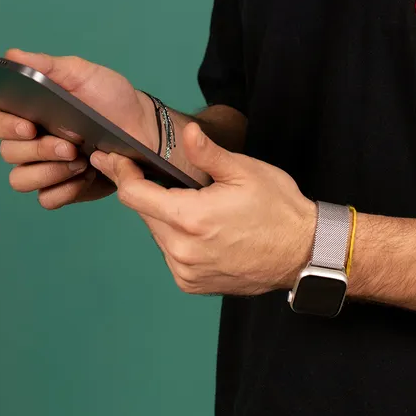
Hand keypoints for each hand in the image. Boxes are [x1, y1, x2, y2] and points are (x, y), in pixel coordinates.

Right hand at [0, 49, 155, 209]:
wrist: (142, 127)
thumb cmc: (110, 98)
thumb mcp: (83, 74)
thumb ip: (47, 66)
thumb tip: (12, 56)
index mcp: (26, 112)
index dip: (2, 126)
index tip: (28, 126)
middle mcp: (28, 142)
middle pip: (7, 153)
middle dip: (38, 150)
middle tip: (69, 145)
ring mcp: (43, 167)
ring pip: (21, 180)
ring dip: (49, 171)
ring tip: (80, 160)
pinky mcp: (62, 189)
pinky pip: (47, 199)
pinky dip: (64, 189)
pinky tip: (85, 176)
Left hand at [91, 119, 317, 296]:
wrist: (302, 252)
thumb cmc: (277, 208)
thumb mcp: (245, 171)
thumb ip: (208, 153)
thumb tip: (186, 132)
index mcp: (191, 218)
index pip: (135, 196)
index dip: (122, 173)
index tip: (114, 158)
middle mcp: (181, 250)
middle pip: (145, 214)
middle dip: (147, 191)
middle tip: (155, 171)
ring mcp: (185, 271)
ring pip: (158, 234)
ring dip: (163, 215)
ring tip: (188, 199)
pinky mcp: (192, 283)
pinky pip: (171, 253)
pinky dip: (176, 237)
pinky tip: (199, 225)